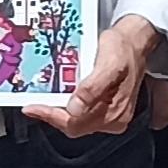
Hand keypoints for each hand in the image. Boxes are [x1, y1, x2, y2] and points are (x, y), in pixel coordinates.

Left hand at [30, 17, 161, 138]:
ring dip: (58, 111)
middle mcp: (114, 119)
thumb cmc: (123, 50)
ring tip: (41, 100)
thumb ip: (93, 87)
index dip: (52, 117)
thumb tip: (75, 109)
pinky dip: (66, 106)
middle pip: (74, 126)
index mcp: (115, 112)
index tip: (32, 108)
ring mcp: (111, 115)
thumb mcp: (109, 64)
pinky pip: (81, 113)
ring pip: (76, 121)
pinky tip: (58, 97)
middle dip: (52, 115)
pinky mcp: (106, 108)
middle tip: (33, 104)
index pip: (75, 124)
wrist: (135, 42)